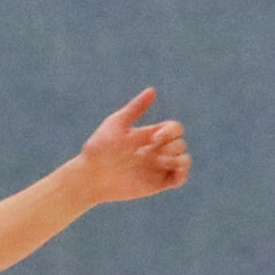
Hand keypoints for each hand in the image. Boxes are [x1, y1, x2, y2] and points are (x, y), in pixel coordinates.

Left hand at [76, 89, 189, 203]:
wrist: (91, 176)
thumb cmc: (100, 148)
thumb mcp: (117, 123)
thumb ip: (136, 108)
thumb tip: (152, 90)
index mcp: (149, 135)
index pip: (174, 129)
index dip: (171, 131)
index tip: (155, 138)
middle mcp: (155, 150)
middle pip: (180, 144)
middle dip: (173, 146)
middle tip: (154, 153)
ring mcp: (157, 168)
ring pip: (183, 160)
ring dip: (179, 159)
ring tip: (161, 162)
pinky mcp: (156, 184)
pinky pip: (179, 179)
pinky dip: (182, 175)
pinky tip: (175, 172)